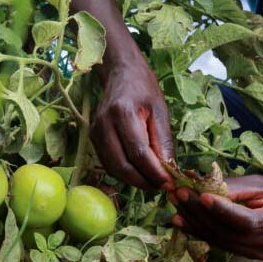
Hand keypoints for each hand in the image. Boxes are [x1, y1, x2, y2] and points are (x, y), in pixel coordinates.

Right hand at [90, 56, 173, 189]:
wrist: (120, 73)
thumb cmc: (143, 89)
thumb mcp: (160, 111)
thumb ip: (163, 141)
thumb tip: (169, 170)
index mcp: (123, 113)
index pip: (138, 153)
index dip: (154, 172)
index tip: (169, 183)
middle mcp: (104, 124)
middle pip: (122, 165)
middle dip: (143, 181)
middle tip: (161, 187)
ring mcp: (95, 132)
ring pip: (113, 168)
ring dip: (133, 180)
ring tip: (152, 183)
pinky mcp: (93, 138)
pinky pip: (108, 164)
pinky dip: (123, 174)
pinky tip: (138, 173)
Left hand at [171, 175, 262, 258]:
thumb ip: (237, 187)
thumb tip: (206, 186)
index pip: (245, 220)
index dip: (221, 209)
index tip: (200, 195)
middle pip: (226, 230)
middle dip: (198, 211)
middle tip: (177, 192)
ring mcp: (255, 253)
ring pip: (217, 239)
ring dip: (192, 221)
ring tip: (175, 202)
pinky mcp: (244, 255)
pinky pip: (217, 244)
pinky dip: (197, 231)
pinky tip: (180, 220)